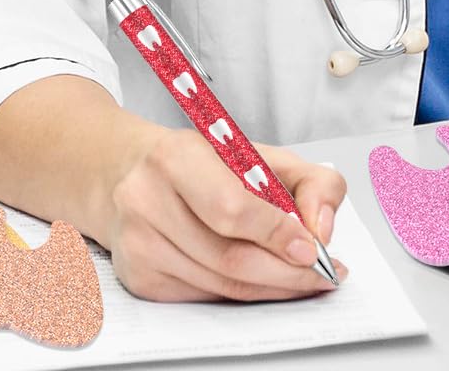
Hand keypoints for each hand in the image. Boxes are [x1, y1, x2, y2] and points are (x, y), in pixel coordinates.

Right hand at [100, 127, 349, 301]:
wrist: (125, 172)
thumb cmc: (201, 161)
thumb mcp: (260, 153)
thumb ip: (309, 180)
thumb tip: (323, 228)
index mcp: (177, 157)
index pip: (231, 208)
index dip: (277, 233)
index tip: (314, 248)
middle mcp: (147, 202)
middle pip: (228, 257)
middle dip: (285, 273)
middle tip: (322, 275)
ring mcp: (138, 245)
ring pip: (219, 284)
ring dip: (270, 288)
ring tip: (304, 280)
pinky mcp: (138, 278)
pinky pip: (203, 296)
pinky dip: (242, 294)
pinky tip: (266, 282)